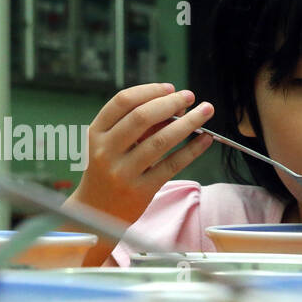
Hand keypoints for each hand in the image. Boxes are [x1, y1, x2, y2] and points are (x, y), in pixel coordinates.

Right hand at [68, 83, 214, 232]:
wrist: (95, 213)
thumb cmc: (105, 172)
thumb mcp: (107, 146)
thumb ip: (133, 126)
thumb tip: (173, 106)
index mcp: (95, 133)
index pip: (122, 102)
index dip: (149, 91)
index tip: (169, 88)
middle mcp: (106, 151)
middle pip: (142, 117)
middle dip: (171, 102)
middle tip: (189, 96)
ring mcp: (123, 172)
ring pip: (161, 140)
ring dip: (189, 122)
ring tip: (206, 111)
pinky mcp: (140, 191)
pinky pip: (172, 165)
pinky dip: (192, 149)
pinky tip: (205, 139)